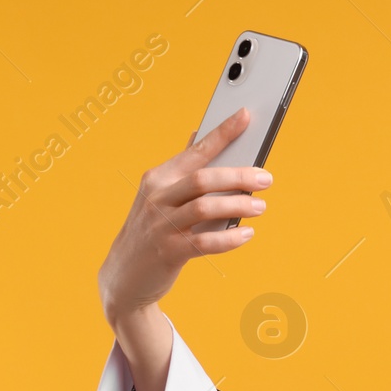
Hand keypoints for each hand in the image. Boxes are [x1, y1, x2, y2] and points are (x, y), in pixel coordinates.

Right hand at [97, 106, 272, 322]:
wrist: (125, 273)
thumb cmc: (152, 230)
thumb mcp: (160, 195)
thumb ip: (182, 169)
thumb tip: (200, 134)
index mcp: (159, 177)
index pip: (196, 150)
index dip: (222, 132)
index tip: (246, 116)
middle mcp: (157, 197)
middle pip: (204, 179)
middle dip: (239, 176)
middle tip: (266, 179)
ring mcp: (161, 225)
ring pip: (205, 208)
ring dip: (238, 205)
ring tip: (260, 207)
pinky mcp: (168, 252)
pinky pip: (205, 243)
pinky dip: (229, 238)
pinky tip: (247, 234)